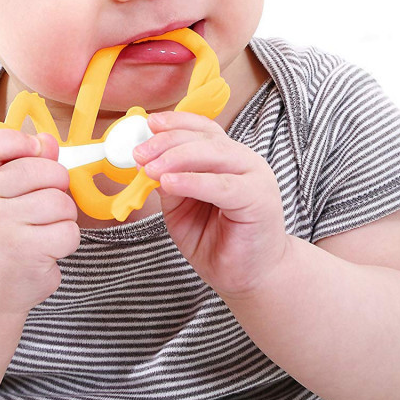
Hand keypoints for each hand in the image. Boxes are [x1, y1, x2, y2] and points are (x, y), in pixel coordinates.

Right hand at [0, 129, 79, 314]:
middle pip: (42, 170)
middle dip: (56, 183)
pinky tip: (46, 249)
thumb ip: (24, 160)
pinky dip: (67, 240)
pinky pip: (68, 231)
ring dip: (64, 215)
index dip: (17, 141)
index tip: (32, 150)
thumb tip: (48, 141)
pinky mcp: (25, 252)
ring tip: (43, 228)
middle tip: (43, 204)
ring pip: (60, 201)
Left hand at [134, 112, 287, 298]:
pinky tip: (170, 182)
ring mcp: (255, 177)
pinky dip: (193, 181)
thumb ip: (169, 183)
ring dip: (176, 157)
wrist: (250, 277)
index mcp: (227, 157)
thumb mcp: (181, 207)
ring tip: (150, 168)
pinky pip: (222, 185)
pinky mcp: (259, 199)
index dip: (175, 122)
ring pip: (213, 154)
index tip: (148, 123)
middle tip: (140, 152)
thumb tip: (145, 162)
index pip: (202, 128)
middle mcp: (244, 161)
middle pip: (204, 138)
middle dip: (167, 142)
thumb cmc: (217, 241)